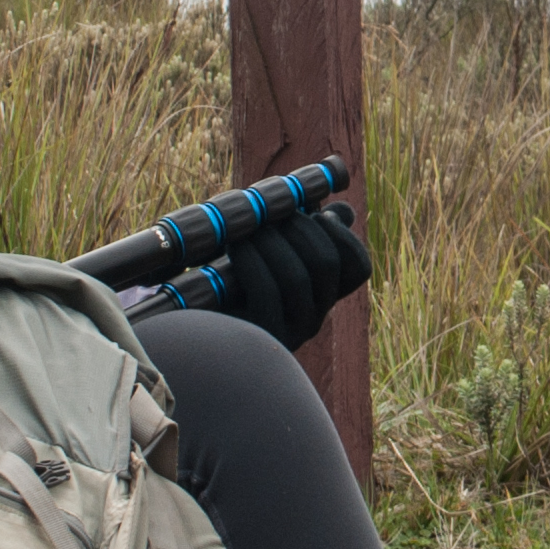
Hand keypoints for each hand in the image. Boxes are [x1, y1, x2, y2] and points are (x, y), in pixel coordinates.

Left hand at [222, 202, 367, 351]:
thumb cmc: (228, 283)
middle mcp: (315, 318)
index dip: (343, 234)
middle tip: (271, 210)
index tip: (318, 213)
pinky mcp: (260, 339)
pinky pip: (266, 291)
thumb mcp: (266, 255)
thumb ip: (301, 234)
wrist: (190, 330)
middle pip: (327, 263)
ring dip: (269, 239)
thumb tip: (342, 210)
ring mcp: (292, 332)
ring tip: (245, 225)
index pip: (359, 268)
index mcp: (321, 296)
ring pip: (297, 276)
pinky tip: (233, 244)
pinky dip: (251, 259)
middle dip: (298, 226)